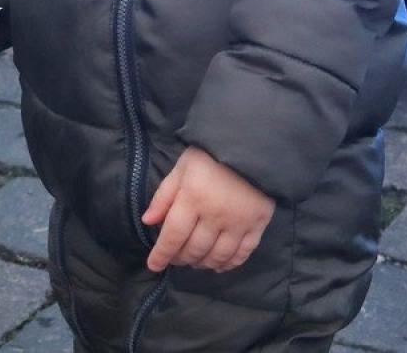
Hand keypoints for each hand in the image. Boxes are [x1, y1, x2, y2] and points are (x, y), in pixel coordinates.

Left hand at [142, 146, 274, 273]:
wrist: (255, 142)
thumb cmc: (212, 153)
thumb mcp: (183, 167)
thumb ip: (165, 195)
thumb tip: (148, 221)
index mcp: (193, 198)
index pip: (173, 236)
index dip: (162, 254)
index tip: (154, 265)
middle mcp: (215, 214)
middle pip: (194, 249)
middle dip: (181, 258)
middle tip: (176, 258)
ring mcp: (239, 221)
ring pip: (217, 256)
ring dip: (203, 263)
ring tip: (196, 261)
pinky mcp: (259, 223)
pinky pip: (243, 253)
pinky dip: (229, 263)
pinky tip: (220, 265)